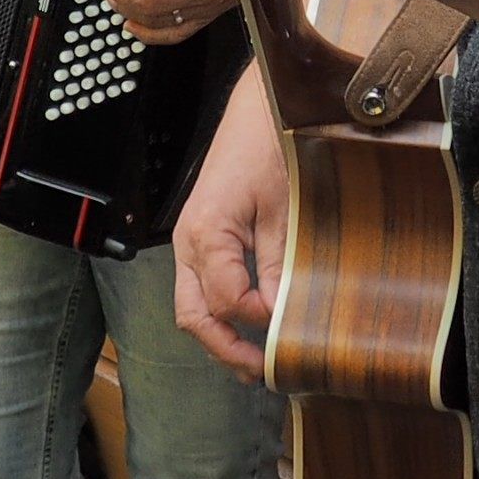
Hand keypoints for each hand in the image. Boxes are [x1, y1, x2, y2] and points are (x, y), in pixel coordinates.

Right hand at [171, 79, 288, 376]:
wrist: (262, 105)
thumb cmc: (270, 144)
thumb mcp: (285, 207)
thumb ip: (279, 263)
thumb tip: (281, 312)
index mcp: (205, 234)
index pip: (225, 302)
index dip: (258, 322)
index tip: (289, 329)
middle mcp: (189, 243)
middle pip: (194, 316)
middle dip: (226, 349)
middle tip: (263, 373)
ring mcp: (192, 241)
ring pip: (193, 306)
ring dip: (222, 336)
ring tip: (256, 361)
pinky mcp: (205, 237)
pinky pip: (203, 286)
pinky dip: (223, 311)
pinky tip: (252, 322)